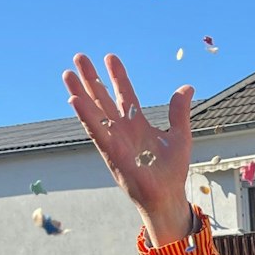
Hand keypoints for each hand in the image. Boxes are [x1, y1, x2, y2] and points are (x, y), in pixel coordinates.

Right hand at [65, 53, 196, 246]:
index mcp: (137, 124)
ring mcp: (114, 141)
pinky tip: (74, 100)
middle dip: (91, 79)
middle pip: (103, 99)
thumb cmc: (172, 171)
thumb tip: (186, 87)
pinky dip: (86, 116)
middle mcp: (122, 130)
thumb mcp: (180, 135)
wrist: (167, 196)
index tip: (110, 58)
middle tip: (79, 58)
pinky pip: (96, 132)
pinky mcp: (111, 153)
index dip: (118, 76)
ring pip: (94, 112)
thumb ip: (179, 111)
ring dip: (80, 93)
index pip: (125, 94)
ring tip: (67, 74)